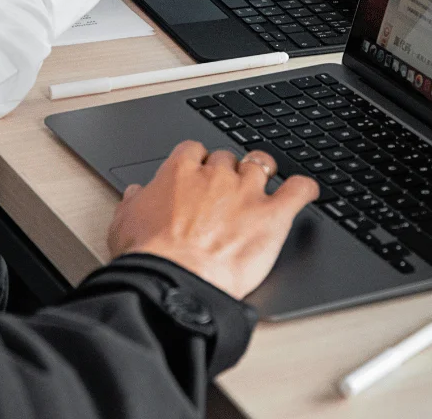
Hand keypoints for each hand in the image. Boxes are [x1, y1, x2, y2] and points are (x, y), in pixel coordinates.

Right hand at [107, 142, 318, 299]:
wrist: (174, 282)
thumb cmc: (148, 257)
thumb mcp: (124, 223)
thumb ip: (134, 203)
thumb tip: (136, 194)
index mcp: (180, 172)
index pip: (194, 150)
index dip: (198, 161)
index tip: (199, 173)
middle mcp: (216, 175)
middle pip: (228, 158)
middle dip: (229, 170)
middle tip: (227, 190)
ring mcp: (246, 193)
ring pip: (262, 165)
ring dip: (263, 172)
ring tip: (264, 184)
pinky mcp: (272, 215)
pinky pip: (298, 190)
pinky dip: (305, 188)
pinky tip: (307, 191)